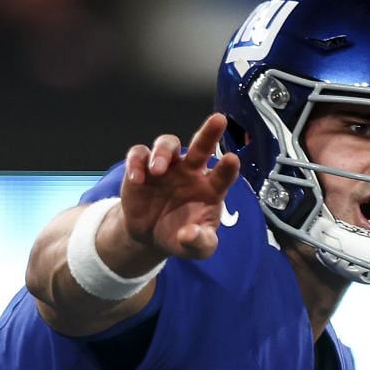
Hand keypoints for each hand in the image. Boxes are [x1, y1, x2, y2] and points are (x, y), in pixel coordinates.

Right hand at [104, 113, 242, 269]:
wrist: (151, 236)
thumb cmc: (181, 236)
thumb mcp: (197, 249)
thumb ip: (200, 243)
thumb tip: (189, 234)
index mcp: (210, 189)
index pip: (223, 175)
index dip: (228, 168)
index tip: (232, 160)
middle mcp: (190, 172)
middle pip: (201, 146)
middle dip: (209, 132)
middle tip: (219, 120)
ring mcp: (167, 167)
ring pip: (167, 143)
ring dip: (164, 152)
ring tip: (158, 170)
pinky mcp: (142, 168)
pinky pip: (138, 154)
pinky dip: (136, 162)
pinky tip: (137, 178)